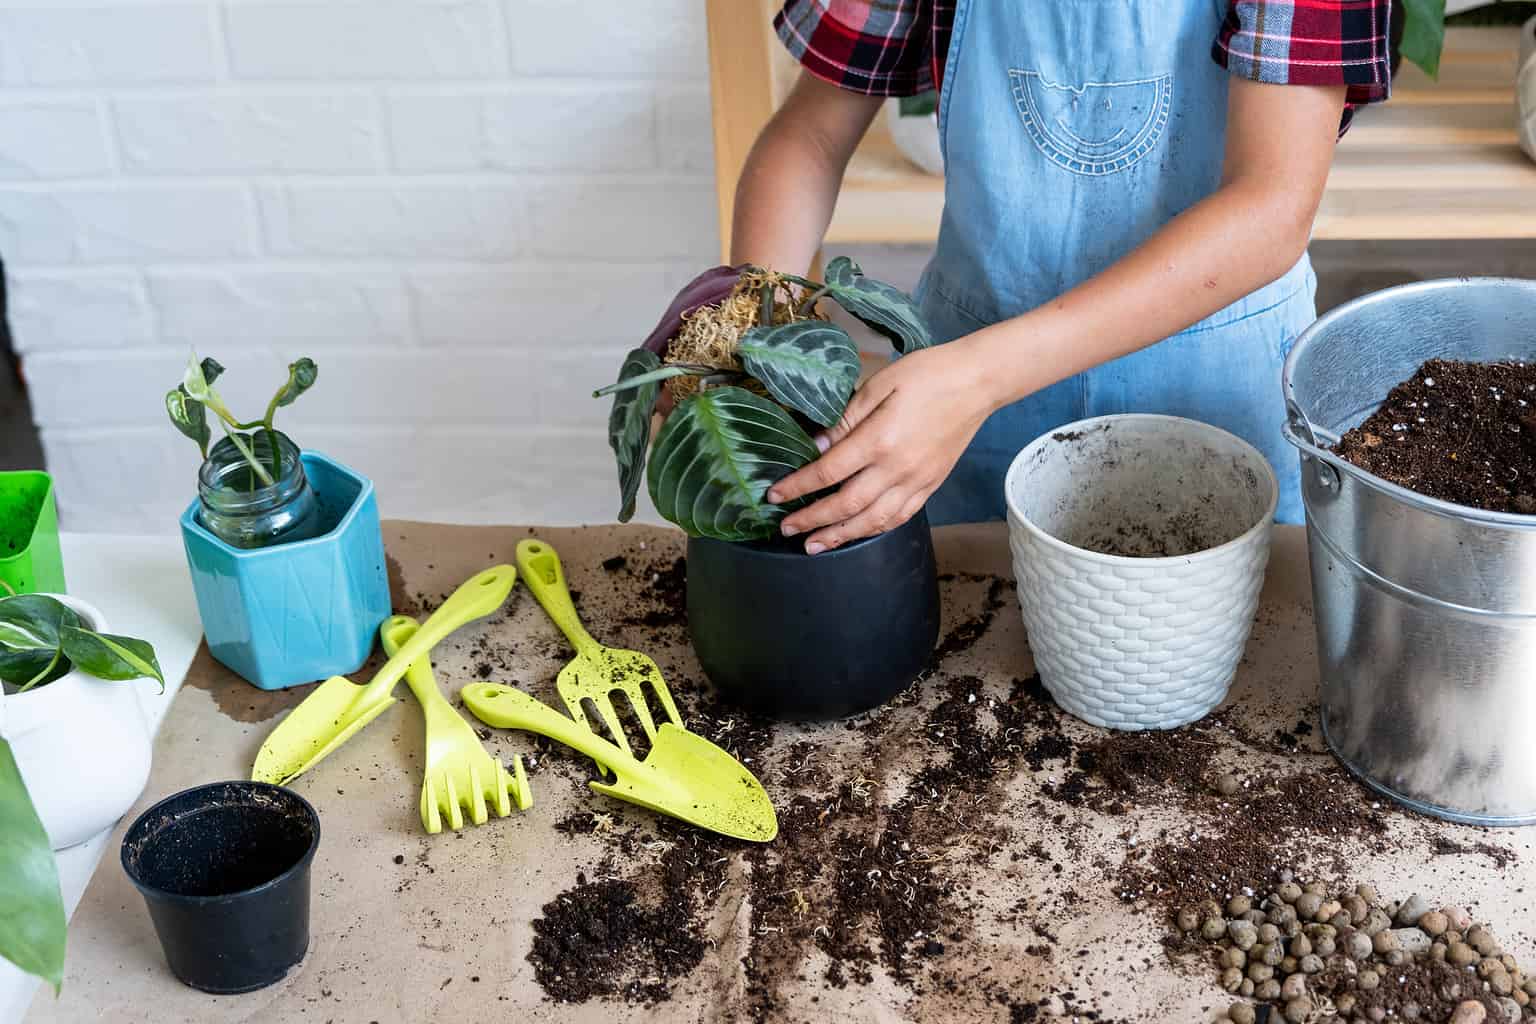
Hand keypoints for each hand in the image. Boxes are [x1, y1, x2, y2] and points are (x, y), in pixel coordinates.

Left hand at [766, 343, 997, 553]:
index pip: (828, 472)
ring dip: (840, 535)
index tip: (774, 496)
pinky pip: (900, 516)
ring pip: (873, 520)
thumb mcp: (879, 385)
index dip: (798, 487)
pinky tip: (858, 533)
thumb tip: (817, 445)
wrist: (977, 382)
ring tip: (814, 546)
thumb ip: (846, 418)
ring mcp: (917, 481)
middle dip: (812, 520)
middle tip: (786, 528)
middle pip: (846, 505)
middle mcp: (897, 469)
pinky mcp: (931, 485)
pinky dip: (875, 529)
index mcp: (879, 440)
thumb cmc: (927, 374)